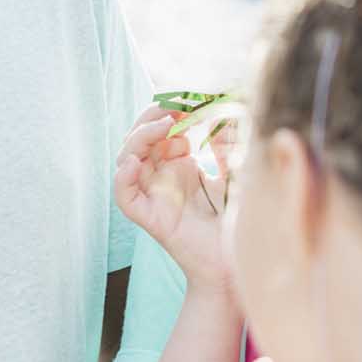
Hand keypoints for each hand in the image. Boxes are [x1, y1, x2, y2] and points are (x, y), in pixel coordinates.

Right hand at [114, 105, 231, 285]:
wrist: (236, 265)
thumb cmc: (239, 221)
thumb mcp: (238, 172)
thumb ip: (230, 145)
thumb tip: (222, 112)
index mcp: (181, 164)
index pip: (162, 128)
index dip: (168, 109)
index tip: (188, 97)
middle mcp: (163, 177)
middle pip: (140, 138)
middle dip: (151, 117)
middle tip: (172, 106)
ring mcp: (154, 196)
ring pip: (127, 159)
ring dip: (138, 138)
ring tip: (162, 127)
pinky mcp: (151, 218)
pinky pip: (125, 197)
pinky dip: (122, 179)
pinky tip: (133, 164)